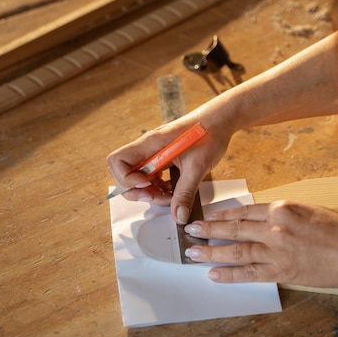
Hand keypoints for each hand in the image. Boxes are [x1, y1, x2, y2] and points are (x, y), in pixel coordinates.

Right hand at [106, 115, 232, 223]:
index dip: (127, 179)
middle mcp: (147, 148)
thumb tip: (178, 215)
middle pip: (123, 173)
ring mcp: (153, 153)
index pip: (117, 161)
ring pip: (137, 178)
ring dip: (150, 191)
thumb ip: (185, 193)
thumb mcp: (197, 167)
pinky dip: (158, 187)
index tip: (147, 186)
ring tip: (171, 195)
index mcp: (150, 143)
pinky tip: (174, 190)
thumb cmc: (209, 134)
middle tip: (158, 196)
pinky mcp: (161, 158)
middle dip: (137, 190)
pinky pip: (150, 177)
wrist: (219, 121)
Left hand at [184, 200, 337, 288]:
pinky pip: (249, 273)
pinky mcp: (282, 271)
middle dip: (208, 230)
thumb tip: (256, 219)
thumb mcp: (306, 209)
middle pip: (233, 228)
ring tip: (193, 252)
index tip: (207, 216)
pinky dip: (230, 274)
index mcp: (280, 208)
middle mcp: (274, 227)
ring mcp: (277, 250)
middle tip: (190, 231)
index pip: (243, 211)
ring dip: (211, 252)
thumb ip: (279, 214)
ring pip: (235, 250)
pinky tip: (214, 274)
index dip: (221, 215)